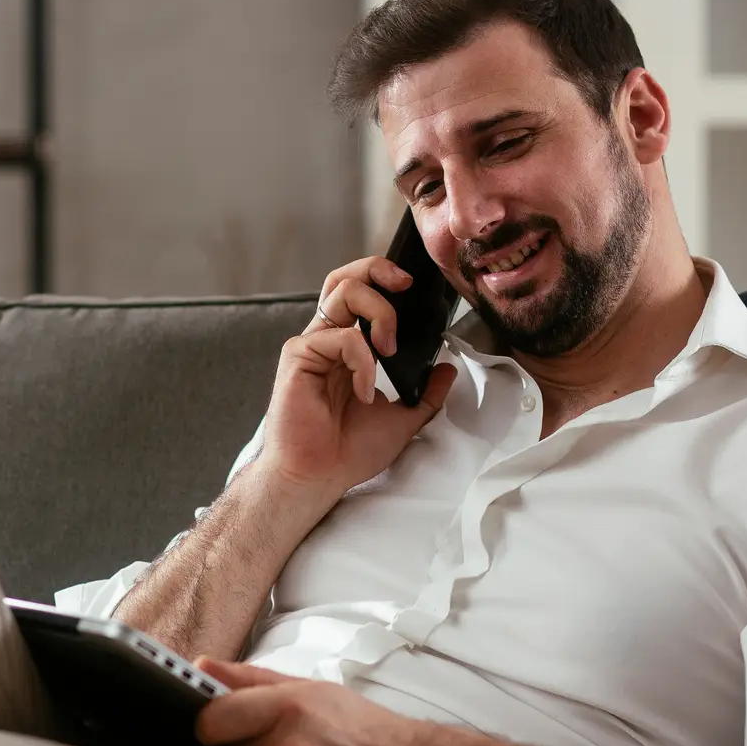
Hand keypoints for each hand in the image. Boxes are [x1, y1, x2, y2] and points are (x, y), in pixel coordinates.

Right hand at [257, 257, 457, 502]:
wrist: (320, 477)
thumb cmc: (349, 452)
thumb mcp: (404, 419)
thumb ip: (427, 393)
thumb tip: (448, 368)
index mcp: (347, 349)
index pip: (361, 294)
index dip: (385, 280)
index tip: (414, 290)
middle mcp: (328, 339)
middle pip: (345, 278)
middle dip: (377, 269)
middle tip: (405, 286)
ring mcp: (312, 345)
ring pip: (343, 292)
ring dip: (379, 313)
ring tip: (389, 349)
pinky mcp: (298, 356)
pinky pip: (340, 336)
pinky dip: (363, 361)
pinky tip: (365, 391)